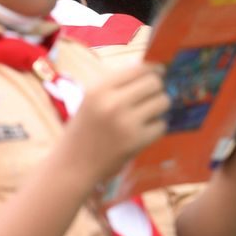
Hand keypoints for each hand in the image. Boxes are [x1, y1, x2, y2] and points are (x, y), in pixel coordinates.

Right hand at [63, 63, 168, 183]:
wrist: (73, 166)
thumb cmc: (84, 131)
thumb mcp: (92, 101)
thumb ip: (117, 86)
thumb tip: (150, 70)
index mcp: (99, 89)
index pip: (138, 69)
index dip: (154, 69)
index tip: (160, 72)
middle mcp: (113, 102)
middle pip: (154, 84)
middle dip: (157, 90)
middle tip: (153, 97)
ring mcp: (126, 122)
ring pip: (162, 102)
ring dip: (160, 108)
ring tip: (148, 115)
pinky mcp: (137, 141)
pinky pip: (162, 125)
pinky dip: (157, 128)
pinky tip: (145, 131)